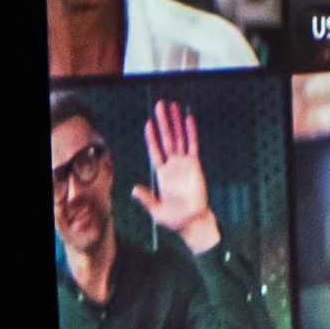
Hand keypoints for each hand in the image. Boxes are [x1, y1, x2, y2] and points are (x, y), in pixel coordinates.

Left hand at [134, 101, 217, 250]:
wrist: (193, 222)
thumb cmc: (174, 219)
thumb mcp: (155, 210)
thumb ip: (146, 198)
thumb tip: (134, 189)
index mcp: (161, 174)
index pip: (155, 151)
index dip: (152, 137)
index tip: (149, 123)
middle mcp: (172, 165)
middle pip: (167, 139)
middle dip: (164, 122)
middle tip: (161, 106)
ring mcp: (184, 164)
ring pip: (179, 138)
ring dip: (176, 122)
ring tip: (173, 107)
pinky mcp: (196, 166)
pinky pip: (193, 145)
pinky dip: (191, 132)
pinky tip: (188, 120)